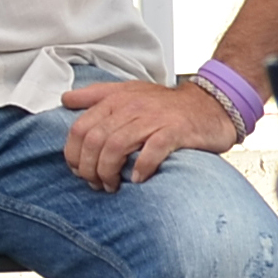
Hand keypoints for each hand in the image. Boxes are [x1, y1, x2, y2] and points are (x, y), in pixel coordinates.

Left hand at [58, 76, 237, 187]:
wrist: (212, 104)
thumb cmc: (166, 105)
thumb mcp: (128, 92)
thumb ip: (95, 95)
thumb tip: (65, 99)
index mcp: (115, 100)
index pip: (79, 128)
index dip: (73, 154)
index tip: (78, 170)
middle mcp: (130, 107)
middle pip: (94, 141)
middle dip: (89, 168)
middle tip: (95, 183)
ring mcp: (152, 119)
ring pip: (115, 147)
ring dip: (109, 172)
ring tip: (112, 186)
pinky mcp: (174, 131)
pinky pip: (151, 151)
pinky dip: (140, 168)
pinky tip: (138, 179)